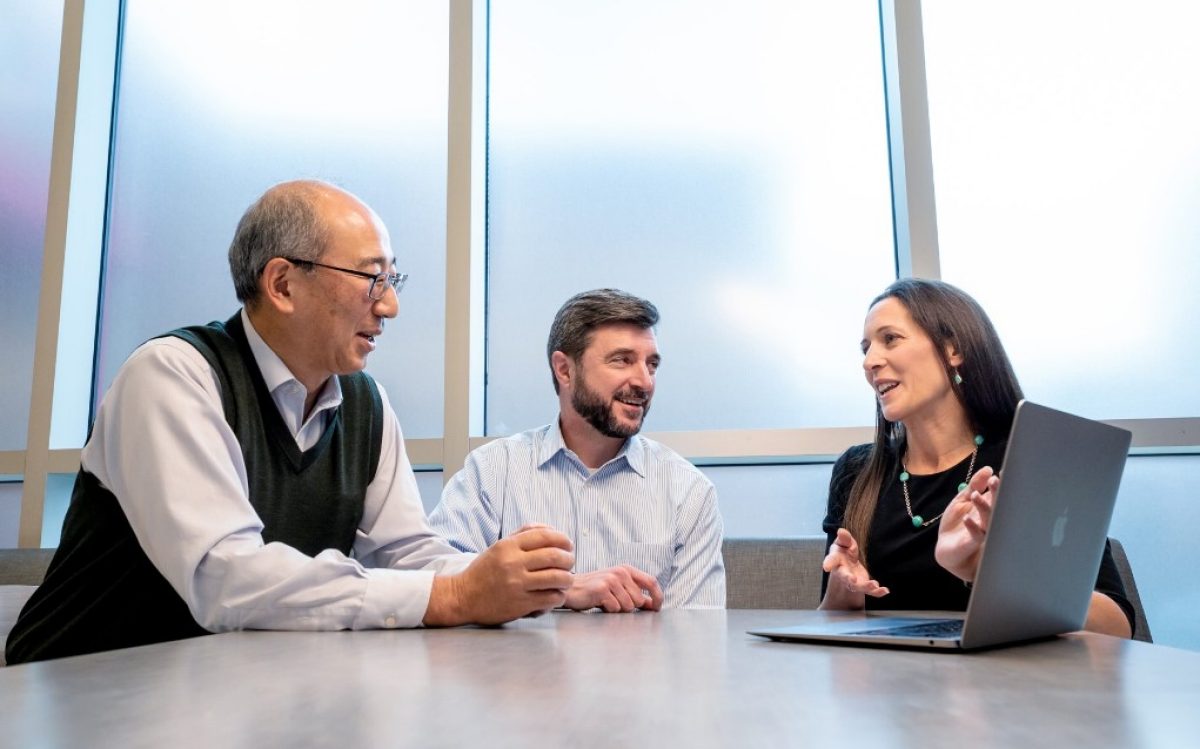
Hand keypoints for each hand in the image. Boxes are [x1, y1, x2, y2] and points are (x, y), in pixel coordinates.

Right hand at [423, 527, 573, 625]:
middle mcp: (513, 563)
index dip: (563, 539)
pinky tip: (556, 594)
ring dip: (568, 578)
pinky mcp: (521, 604)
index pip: (545, 536)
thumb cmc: (483, 571)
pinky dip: (559, 595)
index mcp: (508, 546)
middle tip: (570, 562)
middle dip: (569, 559)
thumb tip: (550, 529)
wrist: (462, 597)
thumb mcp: (499, 547)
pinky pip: (551, 598)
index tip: (568, 545)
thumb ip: (523, 535)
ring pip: (557, 578)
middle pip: (555, 556)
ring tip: (566, 579)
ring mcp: (517, 584)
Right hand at [563, 565, 663, 612]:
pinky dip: (608, 610)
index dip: (658, 596)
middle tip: (615, 602)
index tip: (657, 608)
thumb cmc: (595, 589)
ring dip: (618, 609)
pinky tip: (599, 603)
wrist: (571, 588)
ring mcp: (611, 580)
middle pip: (639, 600)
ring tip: (606, 602)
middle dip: (630, 607)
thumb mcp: (618, 587)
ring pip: (628, 606)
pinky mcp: (601, 589)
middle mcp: (620, 572)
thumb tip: (654, 604)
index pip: (652, 582)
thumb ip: (636, 594)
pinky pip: (615, 608)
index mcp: (627, 569)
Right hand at [819, 528, 888, 609]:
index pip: (831, 560)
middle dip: (848, 579)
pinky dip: (877, 592)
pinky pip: (870, 591)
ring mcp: (853, 581)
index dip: (828, 563)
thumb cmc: (843, 552)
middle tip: (852, 580)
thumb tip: (841, 531)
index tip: (826, 567)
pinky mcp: (863, 585)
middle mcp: (843, 572)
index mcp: (836, 560)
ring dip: (865, 586)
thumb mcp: (843, 543)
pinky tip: (885, 590)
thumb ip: (844, 538)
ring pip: (858, 586)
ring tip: (874, 585)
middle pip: (844, 576)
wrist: (847, 565)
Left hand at [935, 466, 999, 581]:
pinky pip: (977, 535)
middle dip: (997, 493)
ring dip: (983, 507)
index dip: (1001, 484)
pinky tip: (968, 518)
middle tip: (995, 481)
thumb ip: (974, 484)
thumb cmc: (957, 523)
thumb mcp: (962, 500)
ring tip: (975, 495)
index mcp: (988, 505)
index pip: (997, 493)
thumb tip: (988, 469)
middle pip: (997, 505)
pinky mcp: (973, 543)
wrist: (947, 548)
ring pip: (989, 519)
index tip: (1002, 472)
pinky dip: (973, 526)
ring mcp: (984, 531)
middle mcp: (989, 518)